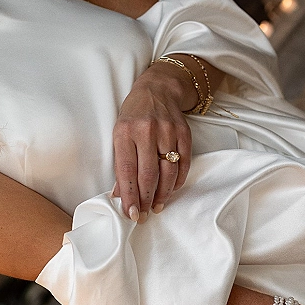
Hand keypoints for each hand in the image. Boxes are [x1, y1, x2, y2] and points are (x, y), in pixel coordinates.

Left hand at [112, 62, 194, 221]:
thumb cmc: (134, 114)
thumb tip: (121, 193)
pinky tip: (171, 191)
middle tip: (143, 215)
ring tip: (157, 206)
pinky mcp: (184, 134)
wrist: (158, 89)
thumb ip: (121, 162)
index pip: (127, 170)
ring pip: (168, 172)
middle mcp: (147, 131)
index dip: (129, 195)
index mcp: (125, 132)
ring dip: (162, 194)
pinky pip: (184, 164)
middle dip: (145, 199)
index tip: (131, 213)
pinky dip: (178, 181)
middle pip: (148, 174)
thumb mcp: (119, 133)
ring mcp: (168, 132)